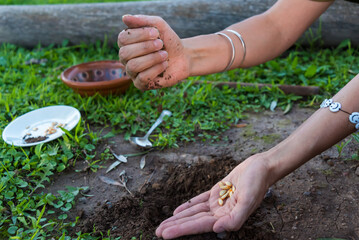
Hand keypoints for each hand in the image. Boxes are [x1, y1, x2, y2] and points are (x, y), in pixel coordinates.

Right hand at [118, 15, 189, 90]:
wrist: (183, 57)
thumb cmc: (168, 41)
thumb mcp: (158, 26)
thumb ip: (142, 20)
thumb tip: (124, 18)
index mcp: (126, 43)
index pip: (122, 39)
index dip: (139, 35)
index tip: (156, 32)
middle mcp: (126, 58)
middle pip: (125, 53)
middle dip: (145, 47)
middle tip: (161, 44)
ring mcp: (132, 72)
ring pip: (133, 66)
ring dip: (152, 58)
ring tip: (164, 55)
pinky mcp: (140, 84)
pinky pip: (142, 78)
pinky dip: (156, 69)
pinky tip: (164, 64)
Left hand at [155, 154, 272, 238]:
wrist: (262, 166)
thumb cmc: (258, 182)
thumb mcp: (249, 200)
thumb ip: (236, 218)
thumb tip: (217, 230)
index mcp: (228, 218)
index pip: (200, 226)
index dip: (182, 230)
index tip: (165, 234)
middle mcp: (221, 213)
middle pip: (193, 221)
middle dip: (175, 226)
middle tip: (157, 232)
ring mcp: (218, 204)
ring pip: (193, 212)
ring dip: (178, 218)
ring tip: (164, 224)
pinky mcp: (216, 193)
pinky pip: (199, 201)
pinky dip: (188, 206)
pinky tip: (177, 211)